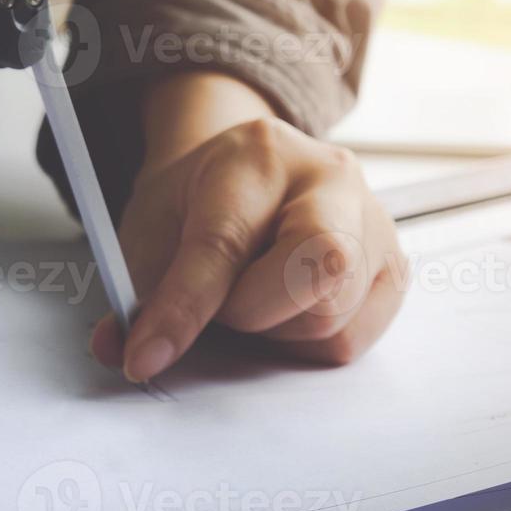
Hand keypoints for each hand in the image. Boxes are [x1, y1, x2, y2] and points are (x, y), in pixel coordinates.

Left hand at [90, 74, 404, 381]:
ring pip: (333, 319)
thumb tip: (116, 348)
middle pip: (316, 272)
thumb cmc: (198, 201)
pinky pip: (352, 340)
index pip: (224, 243)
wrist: (246, 174)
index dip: (182, 309)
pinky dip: (305, 343)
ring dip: (275, 332)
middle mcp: (332, 179)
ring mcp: (375, 223)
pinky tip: (283, 309)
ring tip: (251, 298)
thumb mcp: (153, 229)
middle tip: (223, 305)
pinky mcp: (394, 270)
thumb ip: (136, 292)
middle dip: (252, 311)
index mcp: (259, 154)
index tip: (146, 356)